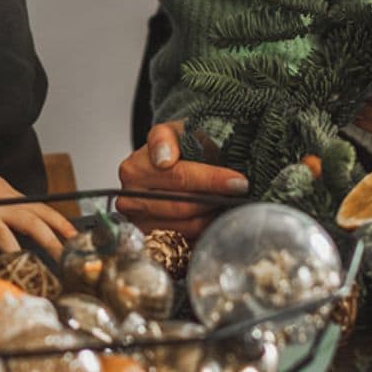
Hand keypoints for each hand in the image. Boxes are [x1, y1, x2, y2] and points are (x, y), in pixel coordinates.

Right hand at [0, 169, 75, 264]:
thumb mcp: (7, 195)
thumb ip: (24, 212)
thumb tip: (50, 233)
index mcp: (15, 200)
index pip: (44, 211)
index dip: (61, 224)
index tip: (76, 239)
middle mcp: (2, 207)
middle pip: (30, 223)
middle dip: (49, 241)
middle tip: (63, 259)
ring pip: (2, 234)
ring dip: (16, 251)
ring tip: (29, 268)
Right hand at [116, 120, 248, 237]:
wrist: (166, 166)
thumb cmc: (174, 147)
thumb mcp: (173, 130)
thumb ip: (166, 137)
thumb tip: (164, 158)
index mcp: (134, 169)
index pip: (179, 177)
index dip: (212, 179)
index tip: (239, 181)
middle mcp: (130, 199)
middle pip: (183, 205)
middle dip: (216, 199)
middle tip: (241, 193)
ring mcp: (139, 223)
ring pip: (187, 226)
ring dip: (212, 215)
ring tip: (228, 202)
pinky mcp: (151, 241)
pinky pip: (186, 242)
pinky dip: (204, 230)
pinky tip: (214, 216)